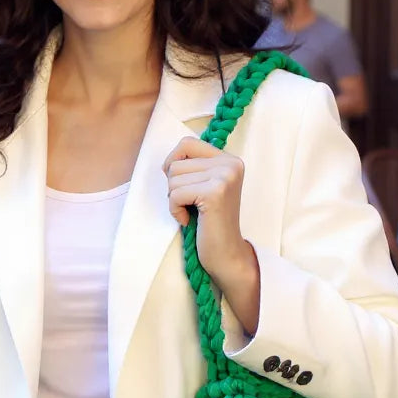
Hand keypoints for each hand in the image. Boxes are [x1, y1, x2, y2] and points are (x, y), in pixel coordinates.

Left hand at [163, 137, 254, 284]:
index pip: (187, 143)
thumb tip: (167, 161)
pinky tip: (190, 220)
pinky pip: (175, 194)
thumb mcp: (205, 186)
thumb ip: (194, 168)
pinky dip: (175, 210)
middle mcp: (231, 164)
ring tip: (192, 212)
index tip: (179, 184)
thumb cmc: (210, 222)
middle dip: (174, 186)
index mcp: (230, 160)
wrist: (226, 254)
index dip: (173, 162)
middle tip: (190, 204)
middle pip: (176, 163)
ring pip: (173, 178)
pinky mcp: (215, 193)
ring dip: (174, 199)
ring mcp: (224, 177)